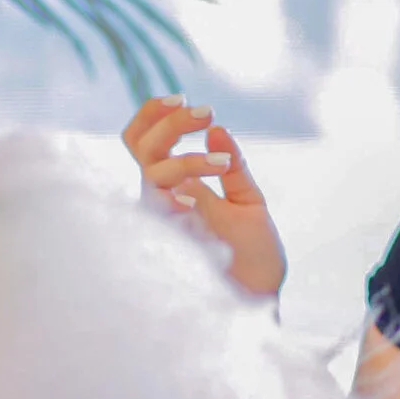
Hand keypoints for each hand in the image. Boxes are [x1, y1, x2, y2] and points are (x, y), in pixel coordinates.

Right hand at [120, 96, 284, 295]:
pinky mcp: (165, 234)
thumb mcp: (248, 201)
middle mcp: (159, 201)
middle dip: (169, 122)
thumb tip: (217, 129)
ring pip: (150, 167)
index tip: (184, 100)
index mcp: (173, 190)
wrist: (260, 298)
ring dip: (186, 151)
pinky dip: (190, 172)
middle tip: (207, 112)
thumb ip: (232, 166)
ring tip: (224, 161)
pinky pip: (164, 192)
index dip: (153, 116)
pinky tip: (220, 171)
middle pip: (139, 146)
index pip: (142, 143)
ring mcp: (159, 218)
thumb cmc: (253, 258)